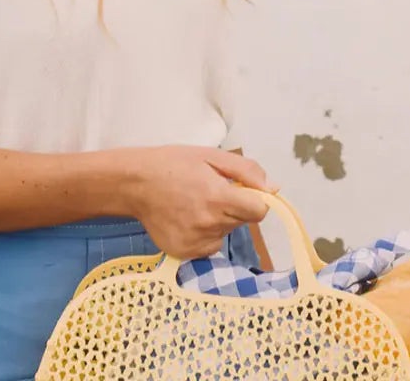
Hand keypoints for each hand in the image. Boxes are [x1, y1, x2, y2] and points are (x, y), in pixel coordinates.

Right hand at [116, 145, 274, 258]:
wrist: (135, 183)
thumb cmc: (175, 164)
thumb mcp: (212, 156)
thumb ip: (247, 171)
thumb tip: (273, 189)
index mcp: (218, 198)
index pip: (258, 211)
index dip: (255, 200)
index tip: (243, 192)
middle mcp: (208, 224)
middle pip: (242, 221)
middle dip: (234, 206)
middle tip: (210, 191)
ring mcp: (195, 242)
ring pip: (225, 233)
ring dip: (219, 221)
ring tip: (196, 203)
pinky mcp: (184, 253)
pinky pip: (209, 246)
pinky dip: (205, 234)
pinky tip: (188, 218)